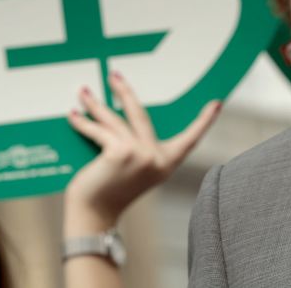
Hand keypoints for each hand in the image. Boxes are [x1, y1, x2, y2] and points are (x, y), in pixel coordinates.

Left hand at [63, 71, 220, 235]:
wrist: (95, 215)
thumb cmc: (111, 192)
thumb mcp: (135, 169)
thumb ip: (138, 147)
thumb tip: (121, 114)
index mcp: (166, 163)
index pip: (190, 139)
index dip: (204, 121)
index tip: (217, 104)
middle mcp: (156, 158)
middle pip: (140, 113)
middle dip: (124, 91)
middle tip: (114, 75)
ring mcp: (139, 154)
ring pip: (114, 118)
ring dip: (95, 103)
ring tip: (84, 91)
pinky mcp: (120, 152)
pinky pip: (98, 130)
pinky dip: (82, 122)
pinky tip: (73, 115)